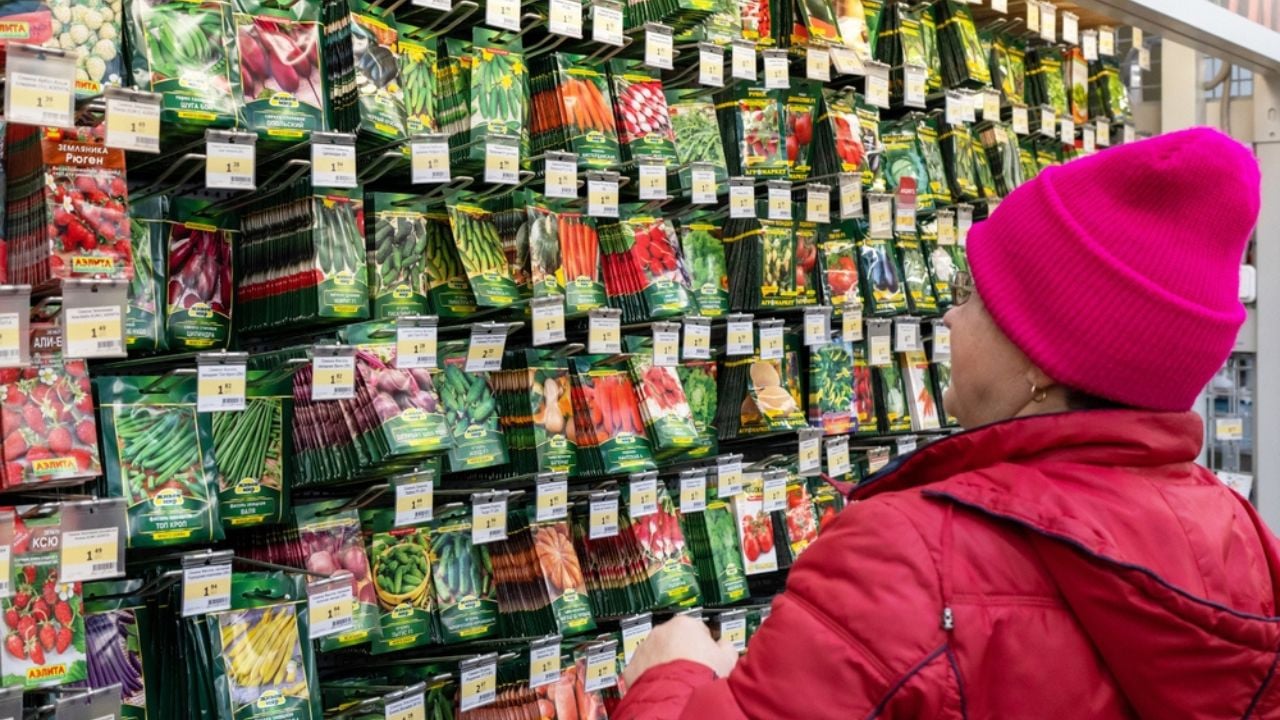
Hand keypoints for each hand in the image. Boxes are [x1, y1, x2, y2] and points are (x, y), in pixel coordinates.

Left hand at [621, 615, 739, 688]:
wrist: (679, 700)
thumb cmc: (702, 679)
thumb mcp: (728, 660)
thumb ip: (726, 647)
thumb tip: (725, 647)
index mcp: (685, 624)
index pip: (697, 628)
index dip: (704, 644)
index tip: (707, 656)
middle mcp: (661, 632)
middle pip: (674, 639)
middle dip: (682, 652)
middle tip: (693, 670)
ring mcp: (644, 649)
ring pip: (656, 653)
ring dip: (665, 663)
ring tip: (679, 681)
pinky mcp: (632, 668)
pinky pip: (643, 670)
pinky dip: (650, 677)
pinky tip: (664, 687)